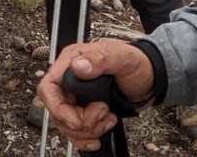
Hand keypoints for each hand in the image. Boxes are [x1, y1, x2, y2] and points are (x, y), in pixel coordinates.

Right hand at [37, 39, 154, 149]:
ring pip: (66, 126)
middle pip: (57, 111)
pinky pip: (74, 133)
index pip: (48, 88)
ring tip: (109, 118)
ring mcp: (75, 98)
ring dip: (88, 130)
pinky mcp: (83, 112)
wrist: (148, 78)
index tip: (76, 120)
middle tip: (103, 112)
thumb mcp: (121, 56)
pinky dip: (86, 139)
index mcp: (71, 62)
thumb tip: (78, 66)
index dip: (57, 108)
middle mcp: (69, 80)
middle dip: (80, 121)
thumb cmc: (135, 62)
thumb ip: (100, 58)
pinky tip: (100, 135)